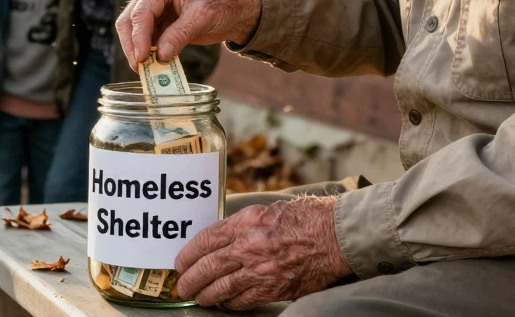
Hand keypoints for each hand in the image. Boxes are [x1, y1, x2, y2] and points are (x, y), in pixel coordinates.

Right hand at [115, 0, 262, 69]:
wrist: (233, 7)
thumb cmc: (220, 3)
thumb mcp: (203, 17)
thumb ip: (180, 34)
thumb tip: (160, 55)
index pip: (141, 12)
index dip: (138, 36)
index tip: (141, 58)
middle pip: (129, 21)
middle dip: (132, 45)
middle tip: (140, 68)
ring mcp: (152, 9)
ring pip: (132, 32)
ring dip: (137, 51)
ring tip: (146, 71)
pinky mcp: (157, 24)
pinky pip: (145, 40)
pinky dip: (147, 54)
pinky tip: (154, 67)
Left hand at [174, 197, 351, 309]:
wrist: (335, 236)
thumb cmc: (304, 218)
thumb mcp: (266, 211)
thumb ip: (241, 225)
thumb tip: (219, 240)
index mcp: (246, 222)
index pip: (205, 240)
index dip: (187, 254)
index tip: (180, 263)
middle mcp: (249, 246)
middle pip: (208, 267)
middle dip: (189, 279)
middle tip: (181, 286)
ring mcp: (261, 269)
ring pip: (221, 287)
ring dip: (205, 295)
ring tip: (198, 297)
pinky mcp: (273, 288)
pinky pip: (242, 300)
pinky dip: (229, 303)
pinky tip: (223, 303)